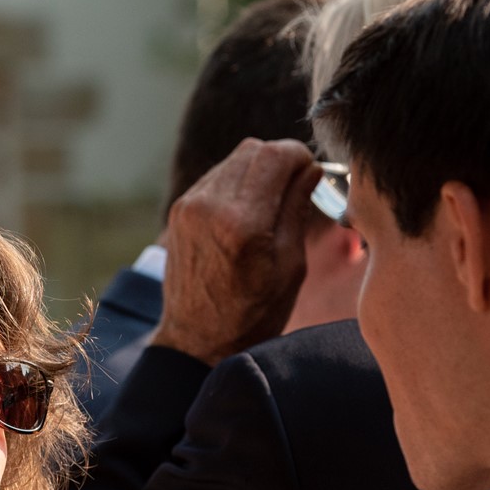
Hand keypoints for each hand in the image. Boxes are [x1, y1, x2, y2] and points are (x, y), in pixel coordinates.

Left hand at [149, 138, 320, 364]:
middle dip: (280, 160)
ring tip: (272, 203)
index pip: (275, 154)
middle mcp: (209, 206)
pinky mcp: (178, 212)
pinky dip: (236, 184)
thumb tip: (310, 168)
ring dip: (257, 171)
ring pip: (233, 160)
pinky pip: (215, 178)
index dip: (300, 156)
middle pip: (253, 149)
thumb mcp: (290, 266)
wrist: (197, 340)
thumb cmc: (252, 313)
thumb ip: (297, 209)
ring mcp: (188, 206)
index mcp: (242, 222)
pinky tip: (248, 212)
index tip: (311, 173)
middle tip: (296, 186)